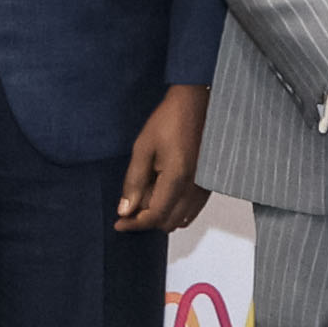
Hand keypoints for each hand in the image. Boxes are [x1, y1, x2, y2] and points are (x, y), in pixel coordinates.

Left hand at [117, 84, 211, 234]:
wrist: (195, 103)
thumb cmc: (169, 120)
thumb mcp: (142, 148)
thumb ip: (133, 181)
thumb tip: (125, 210)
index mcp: (176, 179)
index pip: (154, 216)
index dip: (134, 223)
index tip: (119, 222)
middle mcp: (194, 188)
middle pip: (168, 222)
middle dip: (147, 218)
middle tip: (131, 202)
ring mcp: (204, 187)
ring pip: (181, 219)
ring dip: (162, 214)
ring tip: (146, 193)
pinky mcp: (208, 183)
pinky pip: (192, 209)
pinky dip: (176, 209)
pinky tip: (162, 191)